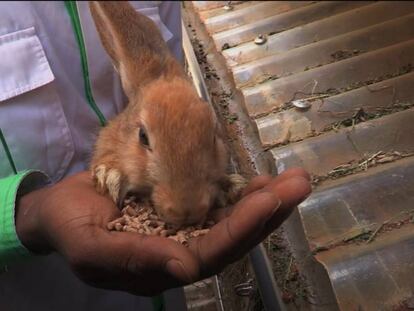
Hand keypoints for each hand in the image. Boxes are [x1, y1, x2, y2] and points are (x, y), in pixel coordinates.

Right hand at [16, 168, 310, 295]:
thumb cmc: (71, 228)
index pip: (212, 253)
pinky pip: (218, 201)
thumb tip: (185, 268)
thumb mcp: (92, 249)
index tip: (270, 201)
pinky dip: (242, 191)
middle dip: (268, 211)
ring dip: (265, 199)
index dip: (242, 229)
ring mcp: (186, 227)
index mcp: (165, 267)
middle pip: (234, 236)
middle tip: (299, 184)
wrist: (62, 207)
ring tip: (295, 179)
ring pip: (233, 218)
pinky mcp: (183, 205)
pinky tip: (264, 179)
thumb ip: (136, 259)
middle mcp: (184, 250)